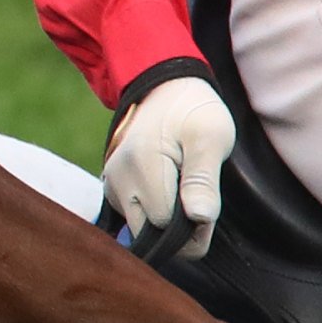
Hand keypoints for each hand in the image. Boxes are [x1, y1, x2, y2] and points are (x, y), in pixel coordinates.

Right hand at [104, 73, 234, 261]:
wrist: (164, 91)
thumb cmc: (193, 112)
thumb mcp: (211, 139)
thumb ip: (203, 181)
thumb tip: (200, 218)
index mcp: (142, 167)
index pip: (165, 225)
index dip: (194, 225)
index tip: (210, 205)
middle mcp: (117, 179)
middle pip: (147, 231)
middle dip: (177, 228)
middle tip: (200, 200)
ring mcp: (110, 184)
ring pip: (140, 227)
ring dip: (166, 220)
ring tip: (183, 188)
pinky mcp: (110, 187)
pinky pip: (134, 216)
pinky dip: (154, 212)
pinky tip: (168, 190)